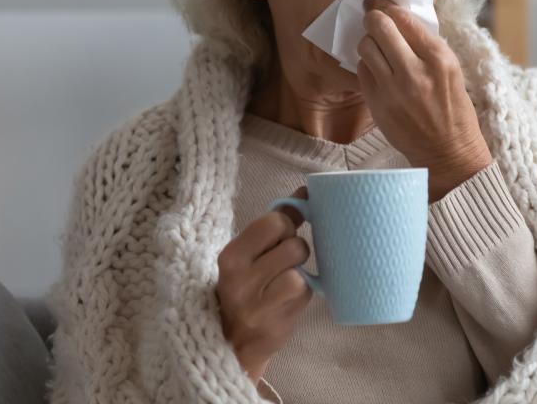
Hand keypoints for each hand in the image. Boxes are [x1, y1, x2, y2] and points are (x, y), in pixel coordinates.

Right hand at [215, 186, 313, 383]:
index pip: (273, 222)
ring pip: (300, 270)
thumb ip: (275, 224)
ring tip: (285, 280)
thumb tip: (306, 192)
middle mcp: (240, 280)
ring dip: (299, 272)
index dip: (286, 226)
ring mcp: (259, 305)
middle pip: (293, 245)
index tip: (281, 235)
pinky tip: (287, 299)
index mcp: (230, 257)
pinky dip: (302, 293)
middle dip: (295, 249)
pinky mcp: (278, 323)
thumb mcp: (248, 254)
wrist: (230, 343)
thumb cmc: (244, 288)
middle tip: (283, 261)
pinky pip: (305, 293)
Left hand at [356, 0, 492, 201]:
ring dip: (369, 42)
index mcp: (438, 58)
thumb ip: (427, 45)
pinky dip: (367, 66)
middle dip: (373, 17)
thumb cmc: (453, 109)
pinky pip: (362, 71)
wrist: (447, 151)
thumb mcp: (451, 70)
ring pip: (366, 47)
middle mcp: (415, 71)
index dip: (387, 6)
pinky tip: (378, 70)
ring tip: (377, 47)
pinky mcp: (378, 103)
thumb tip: (401, 19)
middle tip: (371, 16)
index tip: (380, 2)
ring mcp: (393, 89)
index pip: (404, 19)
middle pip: (379, 26)